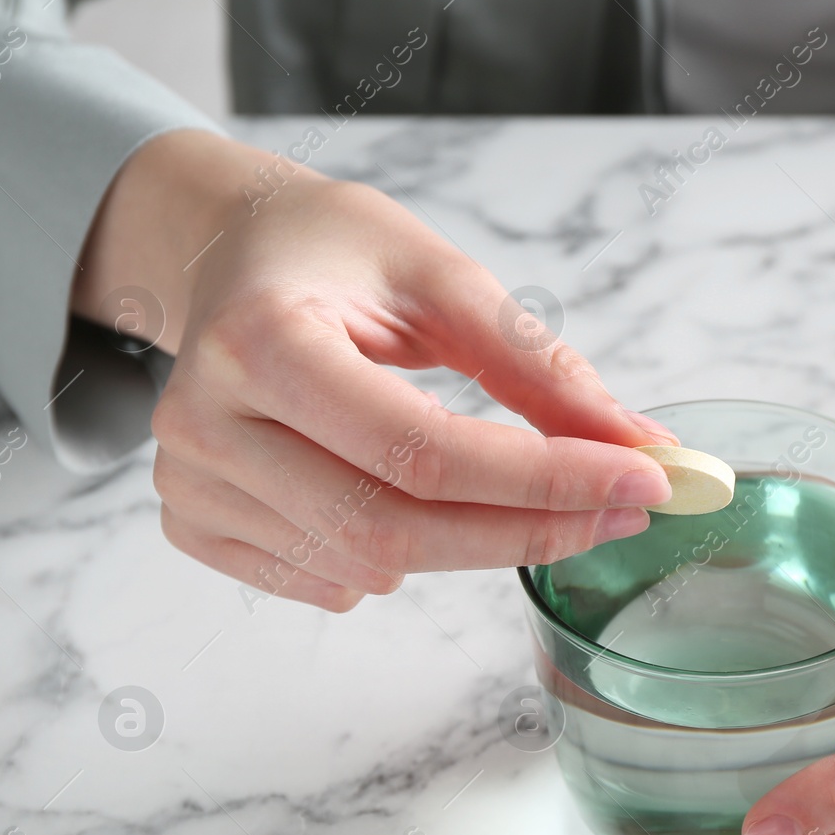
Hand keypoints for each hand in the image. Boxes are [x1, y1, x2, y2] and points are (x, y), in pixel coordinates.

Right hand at [73, 130, 674, 609]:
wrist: (227, 252)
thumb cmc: (333, 252)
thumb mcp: (441, 278)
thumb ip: (537, 366)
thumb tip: (637, 445)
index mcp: (261, 339)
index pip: (422, 451)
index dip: (545, 481)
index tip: (644, 481)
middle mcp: (206, 420)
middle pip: (392, 530)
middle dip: (526, 532)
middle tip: (620, 511)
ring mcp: (190, 480)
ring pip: (363, 566)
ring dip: (466, 544)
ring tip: (501, 487)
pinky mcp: (191, 520)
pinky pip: (321, 582)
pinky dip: (391, 561)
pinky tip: (411, 505)